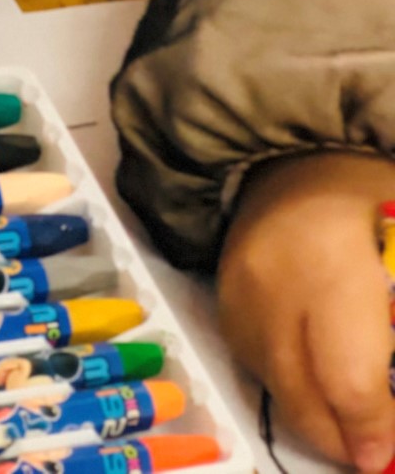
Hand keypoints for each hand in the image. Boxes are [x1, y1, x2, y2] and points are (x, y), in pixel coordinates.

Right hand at [218, 152, 394, 470]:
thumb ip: (392, 321)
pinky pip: (253, 365)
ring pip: (274, 388)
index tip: (388, 452)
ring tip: (347, 420)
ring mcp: (237, 292)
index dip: (372, 428)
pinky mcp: (219, 296)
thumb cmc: (366, 197)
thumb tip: (389, 394)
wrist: (291, 152)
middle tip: (372, 452)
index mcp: (331, 264)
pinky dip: (287, 384)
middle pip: (303, 396)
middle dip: (342, 438)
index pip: (349, 378)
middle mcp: (271, 285)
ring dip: (313, 417)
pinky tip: (313, 380)